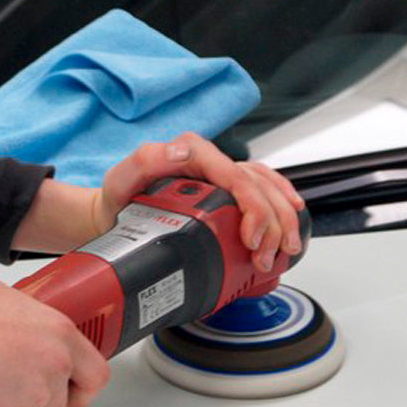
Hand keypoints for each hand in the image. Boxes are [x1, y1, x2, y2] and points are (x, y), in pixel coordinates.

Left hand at [13, 133, 304, 272]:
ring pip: (267, 188)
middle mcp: (210, 161)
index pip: (234, 175)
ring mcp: (220, 174)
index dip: (251, 206)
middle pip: (257, 185)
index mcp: (191, 152)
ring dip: (282, 220)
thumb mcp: (122, 178)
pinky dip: (282, 202)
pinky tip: (293, 217)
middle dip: (272, 223)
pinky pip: (265, 188)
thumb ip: (145, 161)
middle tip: (265, 255)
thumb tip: (179, 152)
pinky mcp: (226, 189)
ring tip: (282, 251)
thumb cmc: (119, 196)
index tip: (249, 237)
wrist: (113, 212)